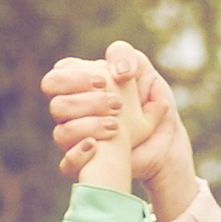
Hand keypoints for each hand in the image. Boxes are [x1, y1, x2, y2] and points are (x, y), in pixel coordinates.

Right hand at [44, 43, 198, 214]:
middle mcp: (71, 115)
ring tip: (116, 125)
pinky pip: (67, 165)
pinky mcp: (85, 165)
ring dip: (90, 126)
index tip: (103, 83)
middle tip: (115, 104)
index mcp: (77, 88)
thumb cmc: (149, 102)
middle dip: (85, 103)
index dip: (74, 79)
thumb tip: (117, 73)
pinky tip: (96, 146)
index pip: (55, 79)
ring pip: (61, 133)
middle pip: (56, 106)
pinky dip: (80, 154)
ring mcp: (75, 141)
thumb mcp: (142, 72)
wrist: (166, 138)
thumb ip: (125, 56)